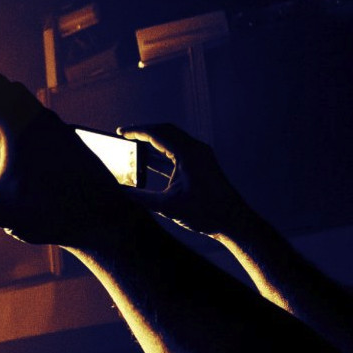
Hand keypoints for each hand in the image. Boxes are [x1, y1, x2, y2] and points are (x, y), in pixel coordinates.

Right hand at [0, 73, 128, 246]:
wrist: (103, 216)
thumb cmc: (54, 209)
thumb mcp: (0, 211)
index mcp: (13, 125)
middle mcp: (33, 116)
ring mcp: (52, 124)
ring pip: (16, 96)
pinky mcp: (63, 136)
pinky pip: (31, 112)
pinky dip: (12, 117)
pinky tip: (9, 149)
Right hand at [117, 123, 257, 237]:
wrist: (233, 221)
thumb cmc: (204, 212)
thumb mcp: (167, 206)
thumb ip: (140, 197)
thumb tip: (119, 192)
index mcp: (188, 153)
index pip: (157, 134)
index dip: (136, 131)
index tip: (120, 133)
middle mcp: (196, 149)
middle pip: (165, 131)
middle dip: (144, 132)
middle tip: (124, 135)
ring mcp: (200, 156)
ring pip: (172, 140)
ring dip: (153, 141)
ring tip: (134, 145)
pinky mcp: (202, 164)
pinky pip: (179, 151)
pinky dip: (162, 153)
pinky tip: (149, 162)